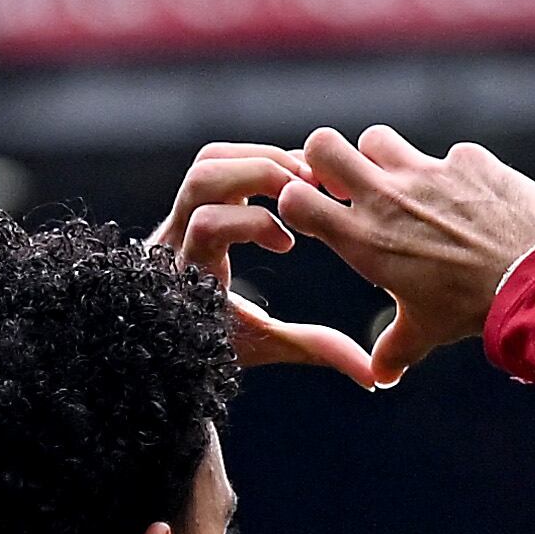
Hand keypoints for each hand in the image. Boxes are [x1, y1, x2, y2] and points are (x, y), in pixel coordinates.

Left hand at [146, 144, 375, 381]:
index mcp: (191, 273)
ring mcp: (179, 213)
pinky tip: (289, 178)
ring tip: (303, 177)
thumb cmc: (213, 343)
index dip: (254, 223)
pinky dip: (253, 158)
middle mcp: (176, 236)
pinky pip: (215, 161)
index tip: (289, 245)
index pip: (209, 223)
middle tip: (305, 188)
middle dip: (259, 172)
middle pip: (203, 177)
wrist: (162, 334)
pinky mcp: (189, 200)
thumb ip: (314, 349)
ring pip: (208, 161)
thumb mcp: (264, 344)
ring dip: (258, 158)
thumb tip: (371, 376)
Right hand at [272, 127, 534, 385]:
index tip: (320, 210)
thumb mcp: (424, 332)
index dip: (298, 198)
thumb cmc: (469, 309)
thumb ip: (394, 350)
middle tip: (352, 184)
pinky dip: (457, 174)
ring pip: (379, 139)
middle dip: (328, 159)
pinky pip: (451, 155)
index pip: (294, 199)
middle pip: (322, 145)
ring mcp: (427, 172)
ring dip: (386, 159)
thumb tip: (380, 376)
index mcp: (364, 239)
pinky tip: (474, 201)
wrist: (532, 281)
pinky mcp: (468, 159)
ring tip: (410, 189)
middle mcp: (387, 198)